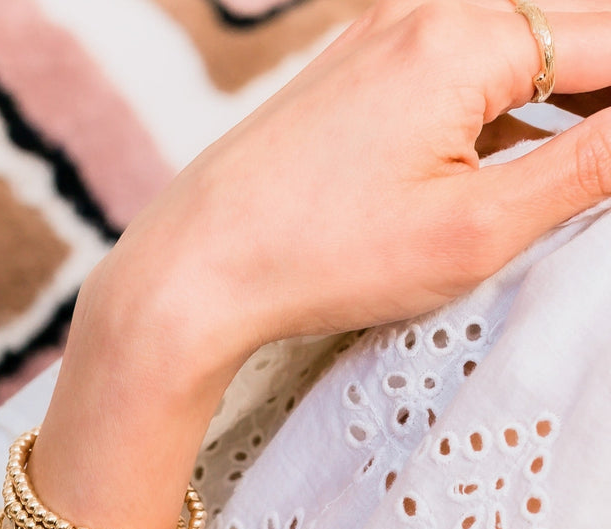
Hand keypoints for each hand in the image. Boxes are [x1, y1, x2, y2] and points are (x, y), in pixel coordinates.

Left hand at [76, 0, 610, 403]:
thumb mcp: (475, 229)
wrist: (192, 270)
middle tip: (600, 176)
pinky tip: (509, 154)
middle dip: (601, 99)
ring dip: (560, 100)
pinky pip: (452, 71)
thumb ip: (587, 169)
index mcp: (467, 37)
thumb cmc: (319, 258)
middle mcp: (421, 14)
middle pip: (566, 35)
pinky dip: (497, 105)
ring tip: (578, 164)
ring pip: (510, 51)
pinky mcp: (347, 75)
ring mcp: (375, 39)